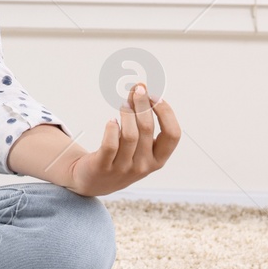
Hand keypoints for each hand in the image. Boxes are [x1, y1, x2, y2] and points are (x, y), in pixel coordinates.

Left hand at [66, 81, 179, 196]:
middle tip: (137, 88)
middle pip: (148, 129)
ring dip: (127, 113)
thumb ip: (143, 123)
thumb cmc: (121, 156)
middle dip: (143, 104)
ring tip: (123, 103)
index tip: (156, 96)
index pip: (173, 134)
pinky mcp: (103, 166)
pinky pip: (110, 145)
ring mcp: (124, 167)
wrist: (94, 181)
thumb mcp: (139, 146)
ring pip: (130, 135)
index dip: (166, 113)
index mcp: (159, 159)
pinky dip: (111, 129)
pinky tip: (111, 121)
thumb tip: (143, 90)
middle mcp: (144, 165)